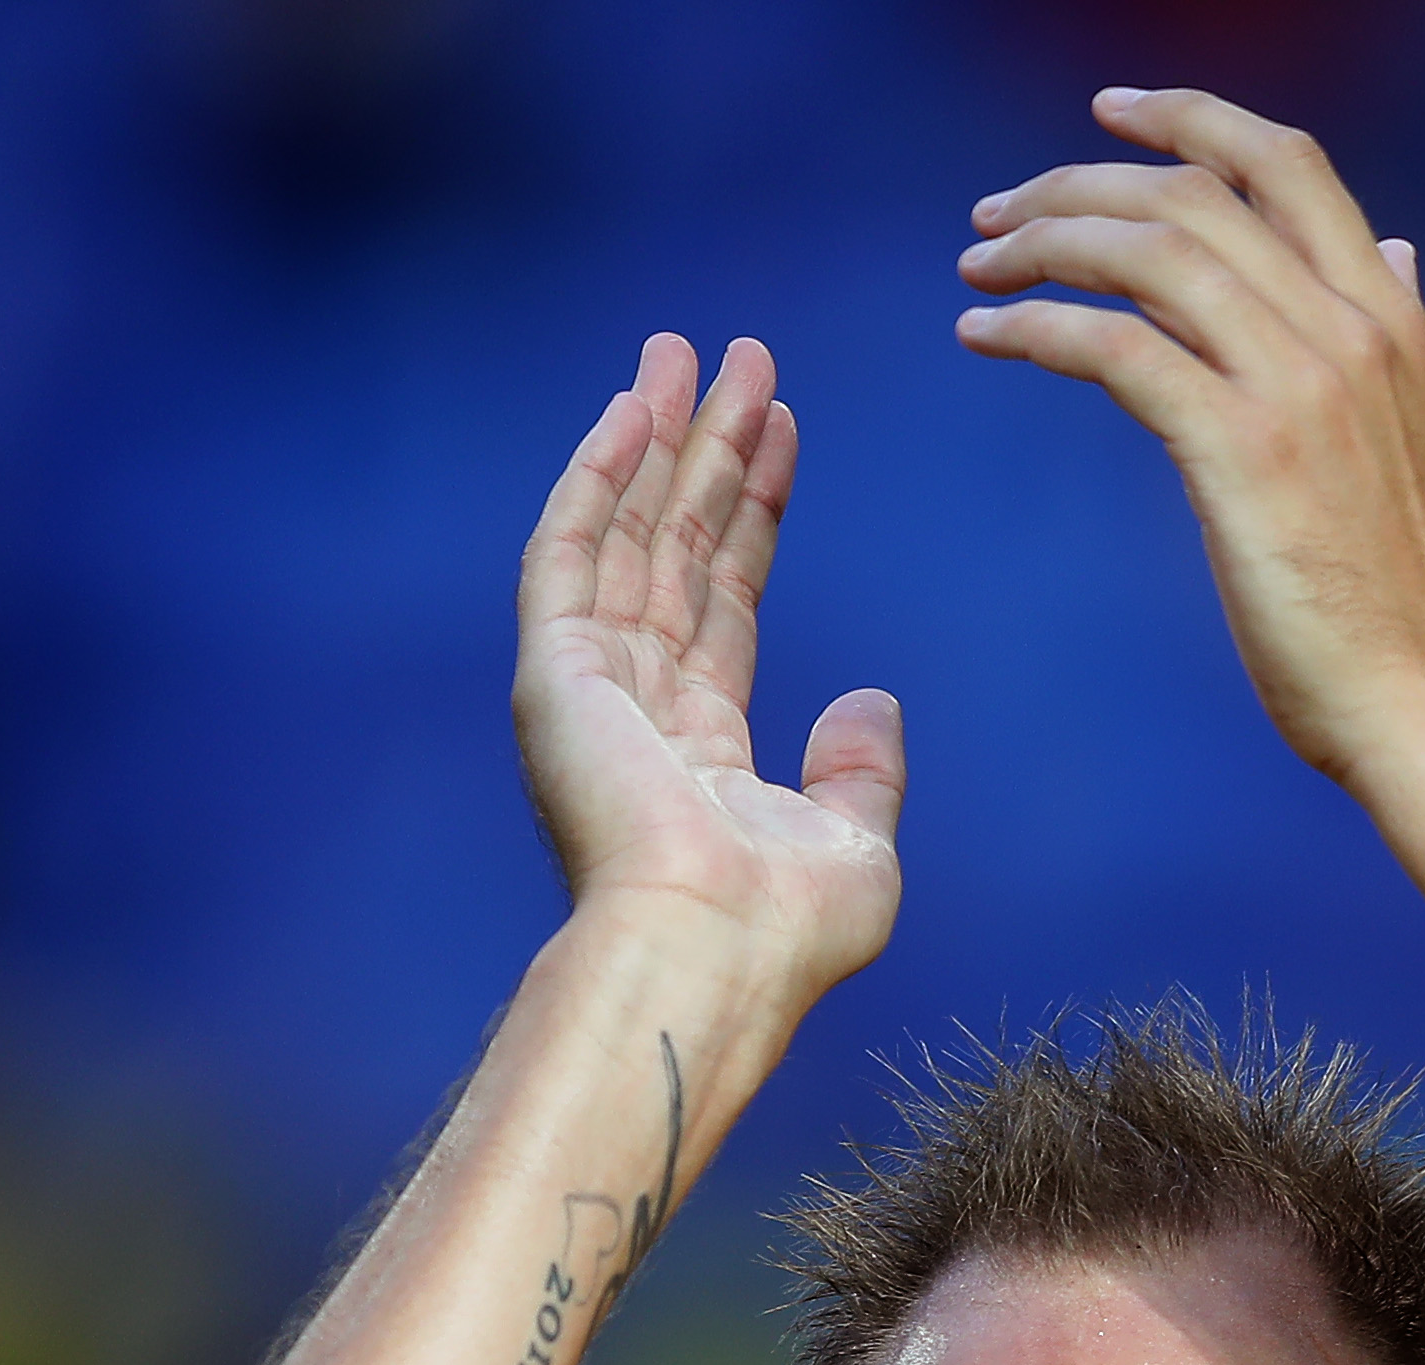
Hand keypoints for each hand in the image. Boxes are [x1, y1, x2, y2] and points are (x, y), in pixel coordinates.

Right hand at [516, 333, 906, 1000]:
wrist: (712, 952)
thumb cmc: (784, 931)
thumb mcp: (856, 846)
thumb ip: (859, 770)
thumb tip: (870, 703)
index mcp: (699, 751)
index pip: (727, 599)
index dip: (756, 510)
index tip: (783, 430)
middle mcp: (637, 710)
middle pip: (675, 547)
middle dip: (707, 450)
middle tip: (737, 357)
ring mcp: (590, 688)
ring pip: (625, 530)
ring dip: (657, 438)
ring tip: (688, 352)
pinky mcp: (554, 671)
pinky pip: (570, 550)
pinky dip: (596, 477)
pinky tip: (631, 410)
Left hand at [959, 90, 1424, 783]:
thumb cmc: (1409, 601)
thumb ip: (1399, 338)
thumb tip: (1394, 253)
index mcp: (1390, 321)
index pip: (1286, 164)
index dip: (1191, 118)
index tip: (1109, 115)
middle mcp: (1349, 330)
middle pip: (1195, 195)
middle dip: (1082, 182)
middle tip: (1000, 210)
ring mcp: (1298, 385)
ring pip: (1149, 252)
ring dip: (1045, 242)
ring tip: (978, 265)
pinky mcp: (1240, 449)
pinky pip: (1115, 347)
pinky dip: (1037, 325)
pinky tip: (986, 335)